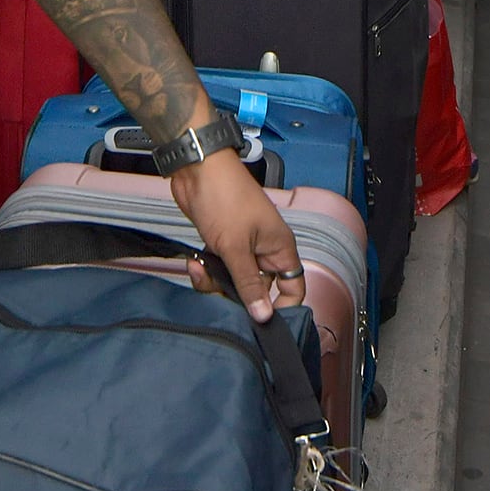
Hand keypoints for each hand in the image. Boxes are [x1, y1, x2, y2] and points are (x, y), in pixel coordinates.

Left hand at [170, 147, 305, 321]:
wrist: (197, 169)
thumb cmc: (224, 195)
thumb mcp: (235, 247)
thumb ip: (248, 284)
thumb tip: (264, 316)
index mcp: (280, 249)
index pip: (294, 289)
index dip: (282, 308)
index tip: (261, 321)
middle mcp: (265, 250)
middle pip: (259, 290)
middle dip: (235, 295)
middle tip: (218, 292)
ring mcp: (243, 247)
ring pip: (234, 282)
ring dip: (215, 282)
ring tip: (201, 269)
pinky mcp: (223, 244)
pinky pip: (219, 270)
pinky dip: (206, 270)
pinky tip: (195, 262)